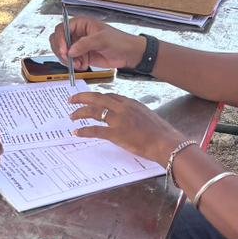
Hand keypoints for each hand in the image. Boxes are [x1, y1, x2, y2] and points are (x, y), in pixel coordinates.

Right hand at [49, 16, 146, 71]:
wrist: (128, 55)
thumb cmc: (119, 41)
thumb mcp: (102, 39)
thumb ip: (85, 44)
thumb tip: (71, 50)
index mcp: (81, 24)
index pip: (62, 28)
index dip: (60, 39)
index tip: (65, 50)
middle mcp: (77, 33)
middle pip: (58, 40)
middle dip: (61, 51)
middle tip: (68, 59)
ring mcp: (79, 45)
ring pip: (63, 52)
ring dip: (68, 60)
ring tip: (79, 64)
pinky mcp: (82, 56)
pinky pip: (70, 61)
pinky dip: (74, 65)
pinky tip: (84, 65)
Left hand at [68, 91, 183, 164]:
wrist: (165, 142)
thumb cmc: (160, 132)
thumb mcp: (147, 116)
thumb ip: (135, 114)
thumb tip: (128, 118)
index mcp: (130, 103)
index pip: (109, 96)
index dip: (97, 96)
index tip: (89, 98)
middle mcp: (123, 108)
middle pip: (97, 98)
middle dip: (82, 98)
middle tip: (72, 100)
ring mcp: (119, 120)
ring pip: (94, 111)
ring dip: (80, 113)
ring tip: (72, 116)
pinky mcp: (116, 133)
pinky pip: (96, 130)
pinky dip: (84, 131)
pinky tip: (77, 132)